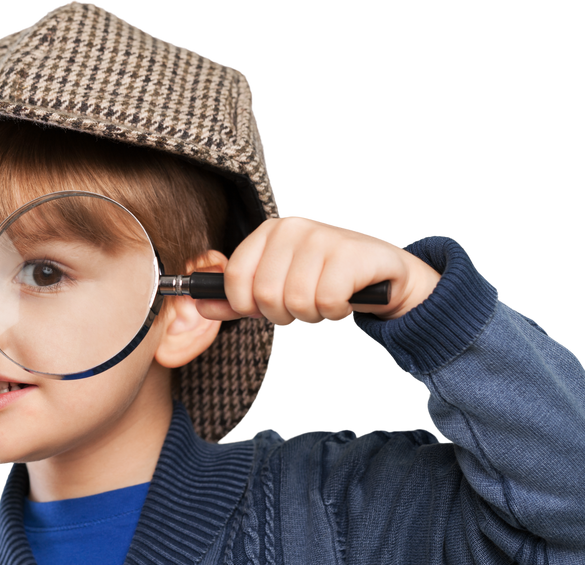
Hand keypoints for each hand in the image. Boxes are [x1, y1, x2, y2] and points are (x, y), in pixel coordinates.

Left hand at [194, 213, 441, 325]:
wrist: (384, 273)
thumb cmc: (327, 278)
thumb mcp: (278, 286)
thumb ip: (237, 299)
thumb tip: (200, 305)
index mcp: (270, 232)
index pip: (234, 280)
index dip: (248, 307)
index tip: (269, 308)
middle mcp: (293, 227)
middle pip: (265, 297)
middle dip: (285, 316)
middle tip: (305, 307)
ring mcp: (322, 237)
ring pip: (296, 303)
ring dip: (313, 316)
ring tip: (326, 303)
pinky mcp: (349, 254)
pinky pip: (326, 303)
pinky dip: (336, 313)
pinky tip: (345, 301)